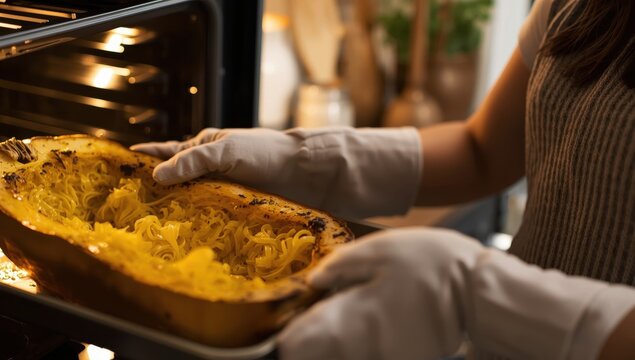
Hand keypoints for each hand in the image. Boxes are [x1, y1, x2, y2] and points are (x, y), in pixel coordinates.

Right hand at [132, 127, 421, 218]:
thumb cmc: (267, 153)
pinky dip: (196, 227)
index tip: (114, 170)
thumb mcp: (227, 151)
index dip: (141, 161)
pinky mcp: (236, 211)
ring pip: (190, 204)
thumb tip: (157, 176)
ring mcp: (222, 193)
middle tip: (125, 211)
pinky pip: (210, 220)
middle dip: (152, 193)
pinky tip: (185, 240)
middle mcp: (210, 172)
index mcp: (204, 149)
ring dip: (173, 215)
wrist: (307, 172)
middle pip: (174, 183)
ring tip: (149, 231)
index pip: (165, 154)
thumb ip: (193, 160)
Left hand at [278, 227, 634, 359]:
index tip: (278, 326)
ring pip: (338, 359)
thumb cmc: (429, 262)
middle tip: (305, 321)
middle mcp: (363, 347)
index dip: (283, 338)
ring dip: (329, 344)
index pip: (296, 347)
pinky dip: (354, 346)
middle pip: (314, 358)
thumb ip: (339, 268)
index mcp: (352, 317)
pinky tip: (363, 326)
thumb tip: (310, 283)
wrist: (479, 290)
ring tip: (333, 319)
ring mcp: (383, 358)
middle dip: (305, 342)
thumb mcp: (379, 250)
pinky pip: (364, 357)